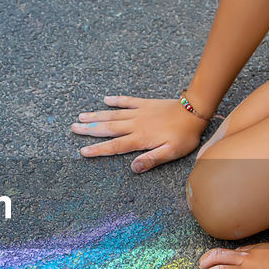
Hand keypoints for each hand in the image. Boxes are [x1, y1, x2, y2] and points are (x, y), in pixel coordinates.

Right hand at [72, 96, 207, 172]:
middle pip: (108, 128)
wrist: (194, 111)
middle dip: (90, 129)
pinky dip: (116, 100)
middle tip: (73, 128)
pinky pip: (127, 101)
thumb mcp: (171, 152)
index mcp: (140, 138)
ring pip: (113, 115)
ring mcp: (139, 112)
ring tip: (81, 116)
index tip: (83, 151)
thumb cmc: (184, 135)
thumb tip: (133, 168)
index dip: (98, 149)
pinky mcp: (145, 103)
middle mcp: (135, 124)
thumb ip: (151, 159)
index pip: (115, 146)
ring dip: (97, 116)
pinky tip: (105, 99)